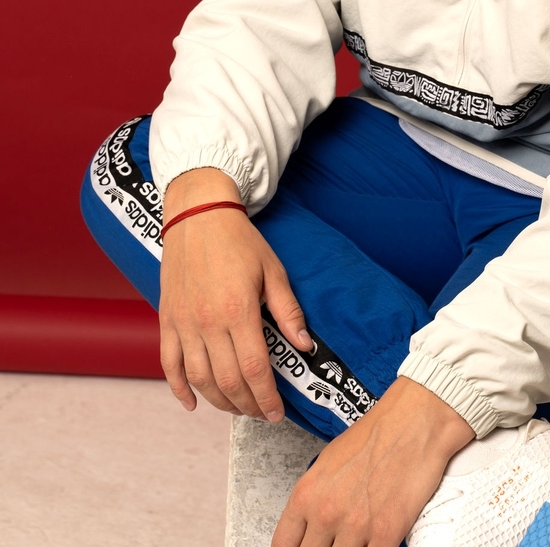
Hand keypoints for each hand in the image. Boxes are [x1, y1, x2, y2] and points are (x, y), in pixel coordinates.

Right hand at [159, 167, 309, 421]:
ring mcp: (184, 323)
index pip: (254, 369)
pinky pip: (169, 364)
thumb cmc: (239, 240)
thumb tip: (304, 346)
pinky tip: (193, 403)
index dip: (266, 397)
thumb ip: (288, 311)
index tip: (276, 413)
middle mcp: (208, 322)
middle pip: (228, 381)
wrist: (198, 214)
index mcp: (238, 310)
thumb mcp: (273, 270)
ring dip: (219, 401)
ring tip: (237, 408)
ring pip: (199, 379)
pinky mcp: (167, 320)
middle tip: (261, 413)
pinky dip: (179, 389)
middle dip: (247, 405)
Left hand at [273, 377, 473, 546]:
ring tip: (358, 540)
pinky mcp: (386, 533)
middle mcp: (325, 513)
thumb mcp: (329, 462)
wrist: (414, 420)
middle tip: (335, 541)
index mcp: (306, 494)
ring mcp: (355, 526)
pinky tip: (377, 544)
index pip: (282, 545)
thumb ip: (315, 499)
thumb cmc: (376, 435)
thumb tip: (311, 527)